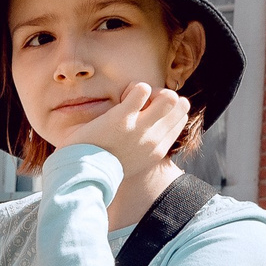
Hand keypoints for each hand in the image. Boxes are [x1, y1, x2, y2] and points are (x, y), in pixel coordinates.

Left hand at [67, 81, 191, 180]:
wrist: (85, 177)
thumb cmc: (101, 167)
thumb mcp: (131, 162)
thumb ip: (141, 147)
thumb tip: (142, 128)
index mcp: (157, 151)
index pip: (180, 120)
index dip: (166, 109)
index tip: (146, 112)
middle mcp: (154, 140)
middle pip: (179, 105)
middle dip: (163, 96)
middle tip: (142, 102)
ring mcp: (141, 129)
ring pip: (169, 97)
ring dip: (152, 91)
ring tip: (132, 99)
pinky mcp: (123, 118)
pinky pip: (142, 89)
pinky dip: (134, 87)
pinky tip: (122, 97)